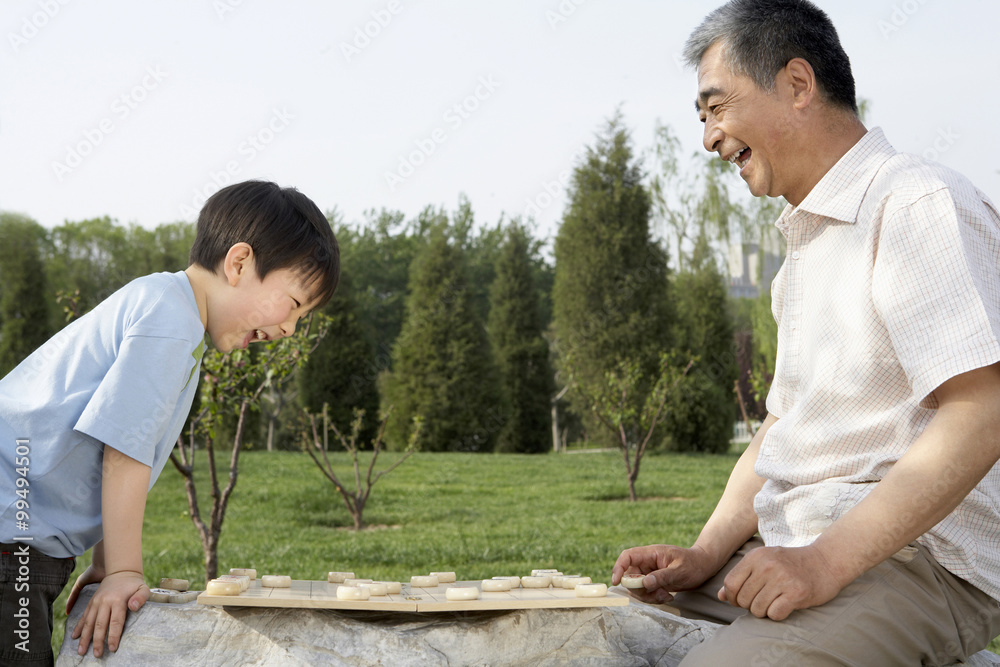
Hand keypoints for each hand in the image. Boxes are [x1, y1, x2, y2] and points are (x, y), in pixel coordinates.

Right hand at [71, 570, 148, 657]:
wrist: (121, 571)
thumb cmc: (134, 583)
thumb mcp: (143, 588)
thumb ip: (141, 597)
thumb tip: (134, 607)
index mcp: (118, 600)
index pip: (115, 622)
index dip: (113, 636)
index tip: (112, 648)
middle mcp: (105, 602)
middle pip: (100, 625)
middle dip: (97, 641)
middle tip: (97, 655)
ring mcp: (96, 602)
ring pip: (89, 622)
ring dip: (84, 637)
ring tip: (81, 651)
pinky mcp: (91, 602)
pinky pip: (84, 616)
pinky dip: (79, 627)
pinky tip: (74, 637)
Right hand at [611, 544, 718, 604]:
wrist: (703, 566)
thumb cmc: (693, 564)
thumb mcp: (679, 570)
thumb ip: (662, 576)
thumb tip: (644, 583)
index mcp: (651, 553)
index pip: (627, 556)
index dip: (618, 568)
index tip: (616, 582)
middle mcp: (647, 563)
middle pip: (630, 577)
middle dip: (640, 590)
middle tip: (658, 595)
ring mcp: (649, 573)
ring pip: (637, 587)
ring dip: (649, 596)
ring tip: (667, 596)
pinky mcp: (653, 582)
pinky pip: (646, 593)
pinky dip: (654, 598)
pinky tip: (669, 596)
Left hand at [718, 544, 846, 619]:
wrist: (826, 561)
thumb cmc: (791, 564)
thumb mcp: (764, 562)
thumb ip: (741, 577)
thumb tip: (720, 596)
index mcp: (755, 556)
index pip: (730, 584)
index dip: (733, 597)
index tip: (742, 600)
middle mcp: (767, 566)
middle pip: (743, 600)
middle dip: (750, 605)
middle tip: (764, 600)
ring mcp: (782, 579)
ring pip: (757, 609)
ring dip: (765, 611)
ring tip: (775, 601)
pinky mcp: (796, 593)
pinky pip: (774, 614)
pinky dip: (778, 614)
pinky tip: (786, 605)